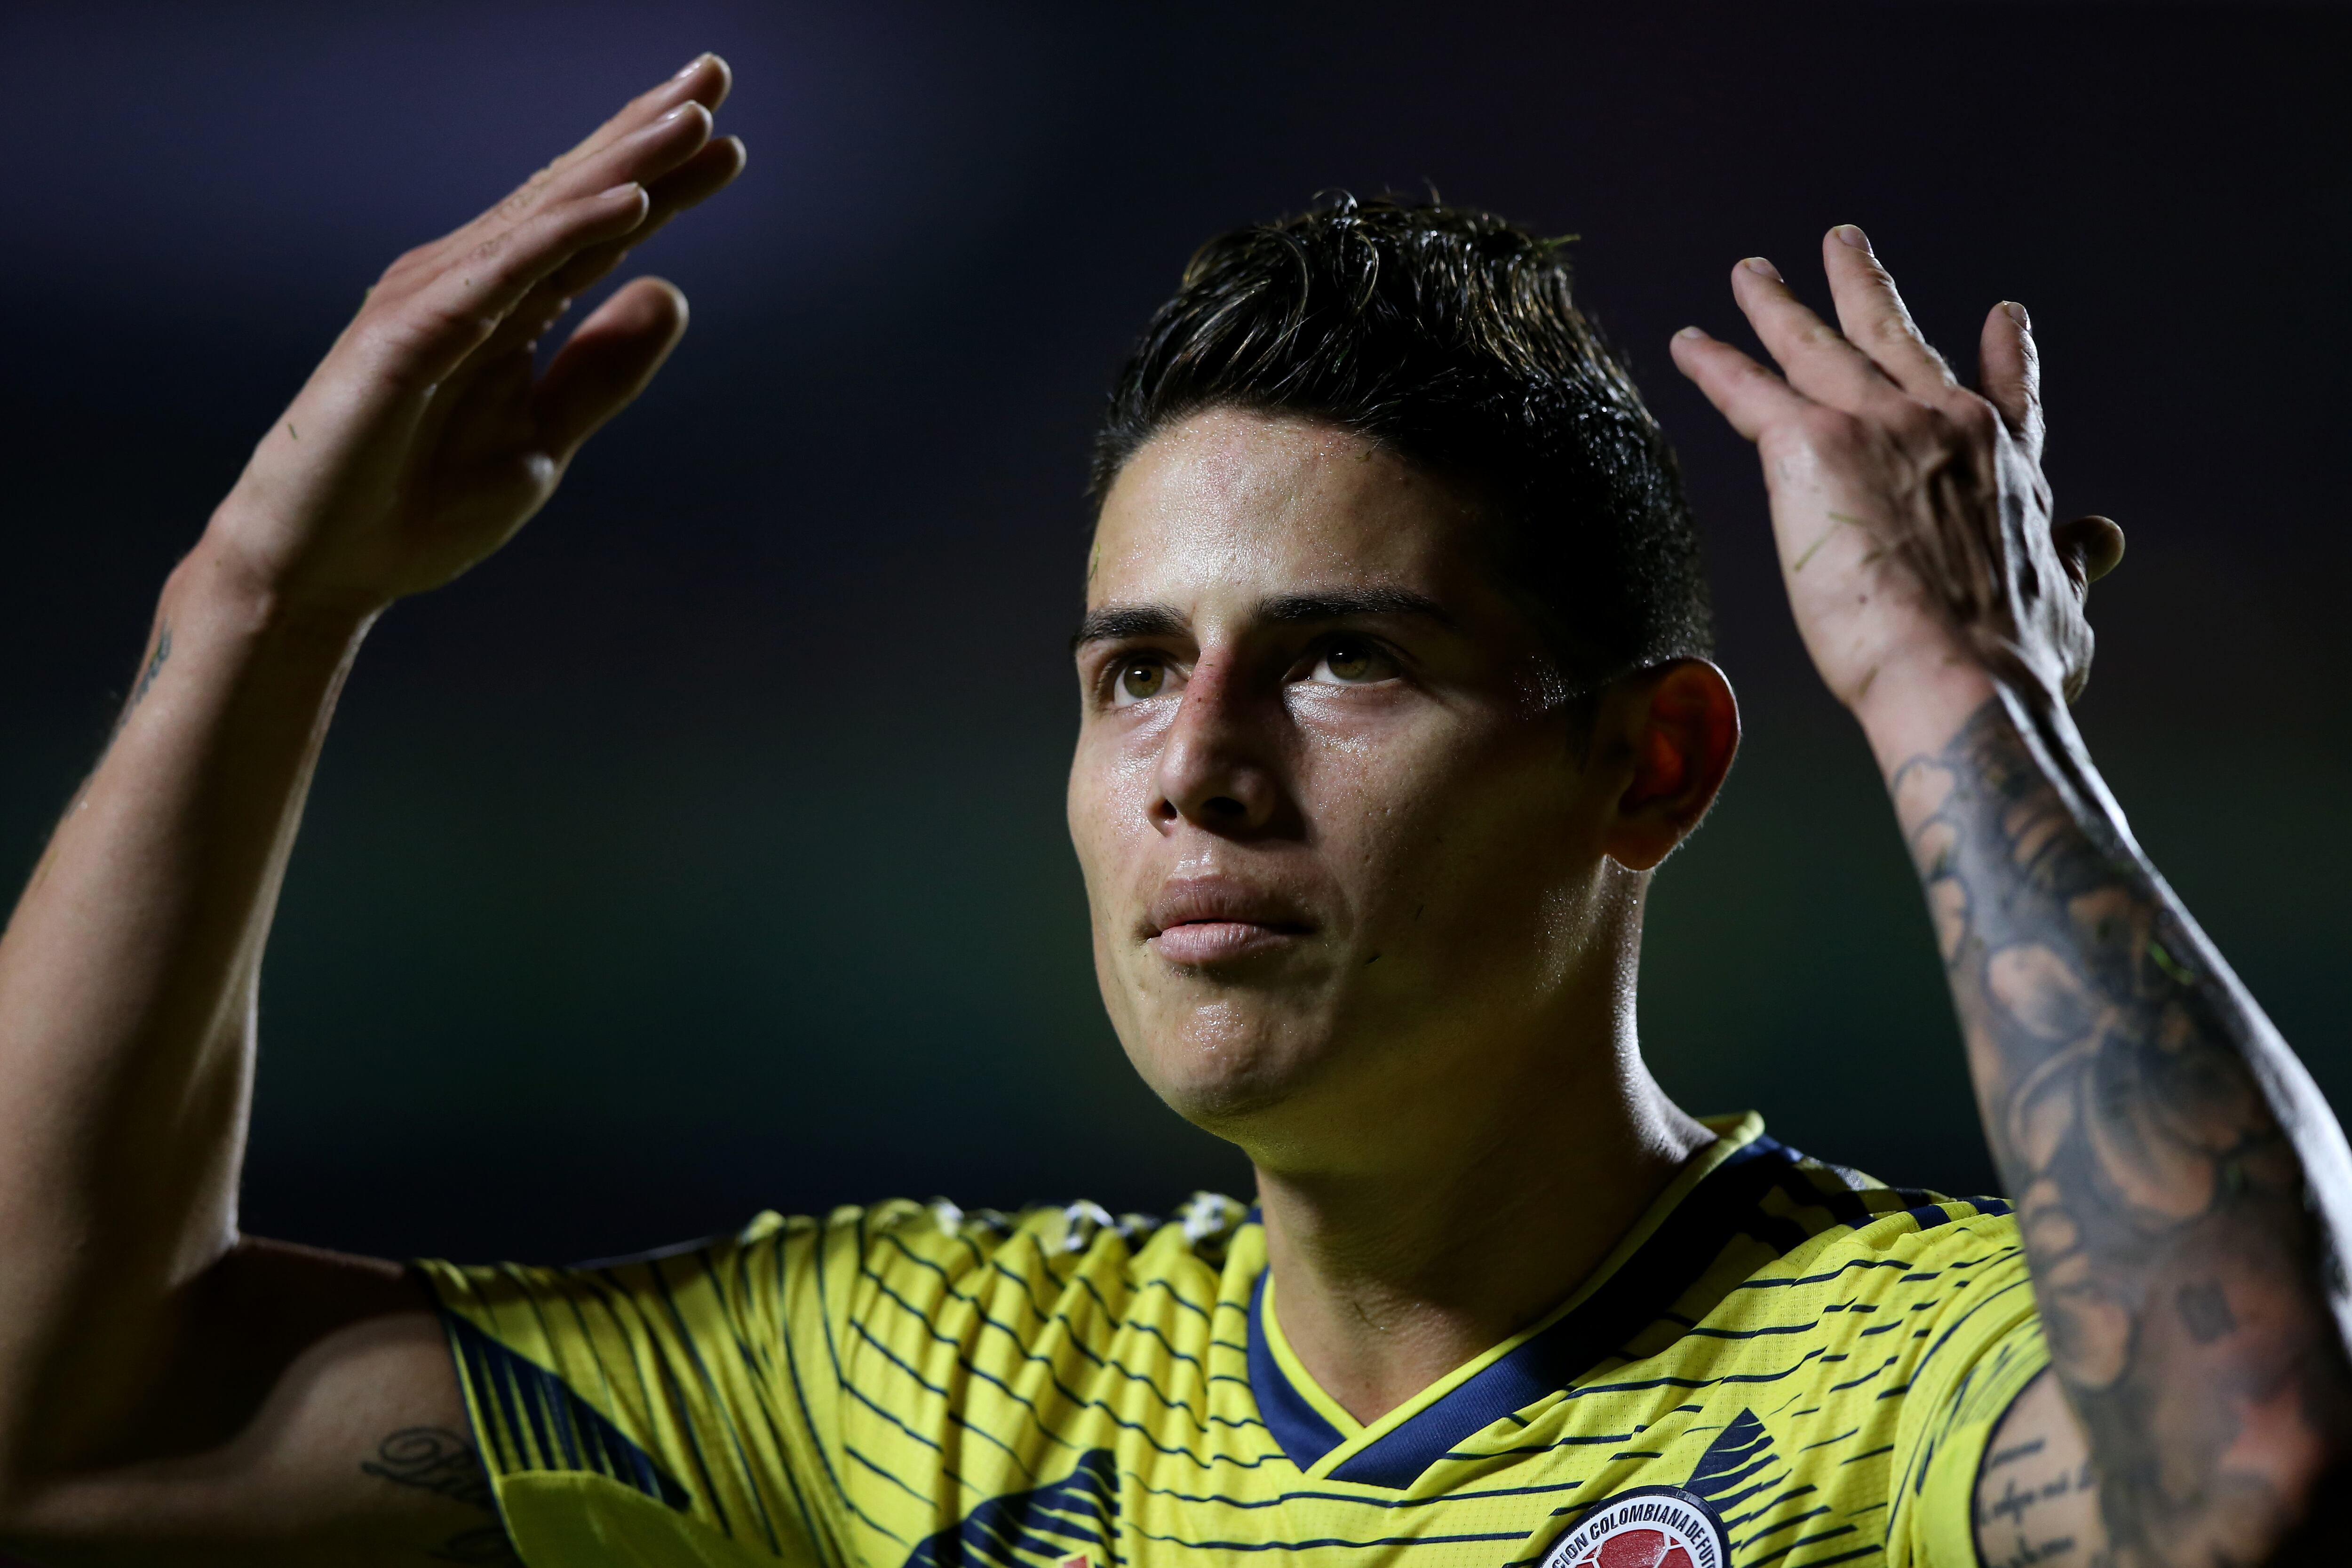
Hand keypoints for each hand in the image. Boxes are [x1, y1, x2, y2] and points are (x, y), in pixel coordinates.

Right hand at [200, 55, 746, 619]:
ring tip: (689, 115)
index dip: (662, 182)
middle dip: (645, 133)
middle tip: (715, 72)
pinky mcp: (408, 336)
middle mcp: (470, 284)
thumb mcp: (542, 441)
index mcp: (505, 309)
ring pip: (547, 217)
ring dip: (621, 163)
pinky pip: (505, 275)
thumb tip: (669, 293)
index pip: (596, 231)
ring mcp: (435, 302)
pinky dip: (566, 234)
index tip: (728, 143)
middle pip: (575, 196)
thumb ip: (601, 371)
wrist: (325, 570)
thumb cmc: (414, 506)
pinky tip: (630, 202)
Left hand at [1671, 226, 2123, 725]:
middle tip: (1842, 242)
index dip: (2005, 355)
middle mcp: (1945, 425)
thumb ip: (2077, 564)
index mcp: (2005, 467)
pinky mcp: (1812, 443)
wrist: (1960, 675)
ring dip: (1777, 306)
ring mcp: (1879, 425)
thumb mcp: (2067, 606)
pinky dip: (1715, 365)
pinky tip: (1688, 344)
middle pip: (1894, 338)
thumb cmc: (2012, 663)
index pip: (2006, 397)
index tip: (2002, 315)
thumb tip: (2103, 542)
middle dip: (1864, 286)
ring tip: (1750, 273)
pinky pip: (1750, 392)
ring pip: (1816, 345)